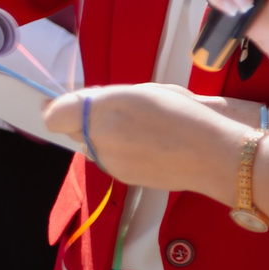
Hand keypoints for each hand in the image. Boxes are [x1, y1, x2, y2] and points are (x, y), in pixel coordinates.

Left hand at [43, 82, 247, 192]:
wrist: (214, 153)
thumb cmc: (181, 113)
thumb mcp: (140, 92)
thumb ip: (104, 99)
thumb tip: (83, 103)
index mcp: (102, 111)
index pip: (54, 116)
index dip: (54, 108)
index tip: (57, 103)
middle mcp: (99, 139)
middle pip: (72, 130)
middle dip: (83, 121)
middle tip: (110, 112)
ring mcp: (110, 162)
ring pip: (91, 146)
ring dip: (103, 136)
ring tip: (138, 129)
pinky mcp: (122, 178)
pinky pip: (109, 159)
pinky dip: (119, 151)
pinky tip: (146, 145)